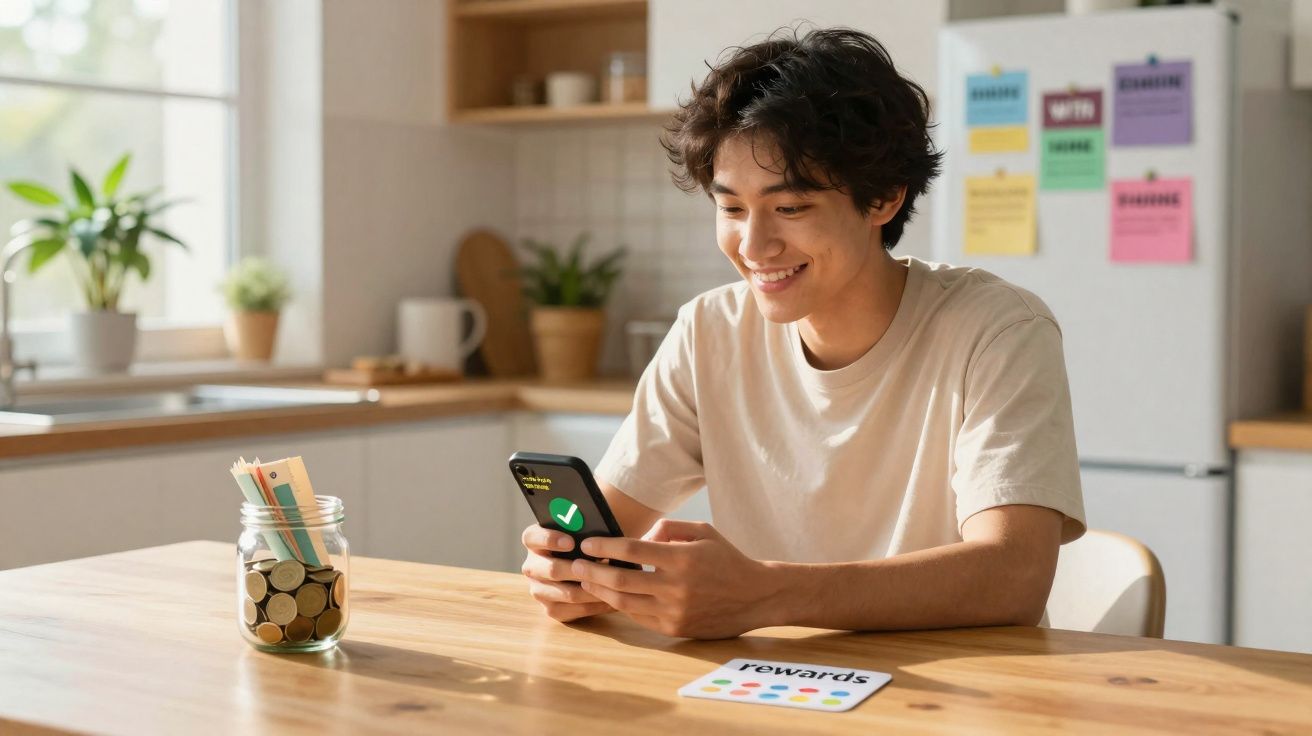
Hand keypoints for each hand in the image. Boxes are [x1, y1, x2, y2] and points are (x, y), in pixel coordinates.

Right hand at [520, 524, 614, 621]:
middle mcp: (532, 566)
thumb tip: (596, 523)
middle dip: (578, 569)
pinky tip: (611, 598)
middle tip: (600, 567)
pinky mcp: (550, 608)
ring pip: (565, 593)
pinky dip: (593, 605)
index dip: (550, 539)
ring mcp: (538, 589)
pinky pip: (572, 610)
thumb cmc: (588, 542)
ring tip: (613, 584)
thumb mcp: (584, 528)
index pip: (532, 537)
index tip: (571, 542)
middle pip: (551, 569)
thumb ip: (584, 524)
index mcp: (534, 540)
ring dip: (591, 589)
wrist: (591, 566)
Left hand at [571, 519, 778, 638]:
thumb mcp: (702, 531)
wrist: (755, 596)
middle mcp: (676, 588)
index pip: (633, 552)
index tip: (587, 543)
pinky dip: (621, 605)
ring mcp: (675, 612)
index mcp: (682, 559)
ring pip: (625, 603)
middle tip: (575, 563)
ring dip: (600, 591)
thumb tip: (638, 539)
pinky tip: (609, 595)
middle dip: (593, 571)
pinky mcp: (675, 629)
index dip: (605, 548)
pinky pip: (639, 617)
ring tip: (585, 580)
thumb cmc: (726, 558)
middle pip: (622, 581)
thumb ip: (667, 528)